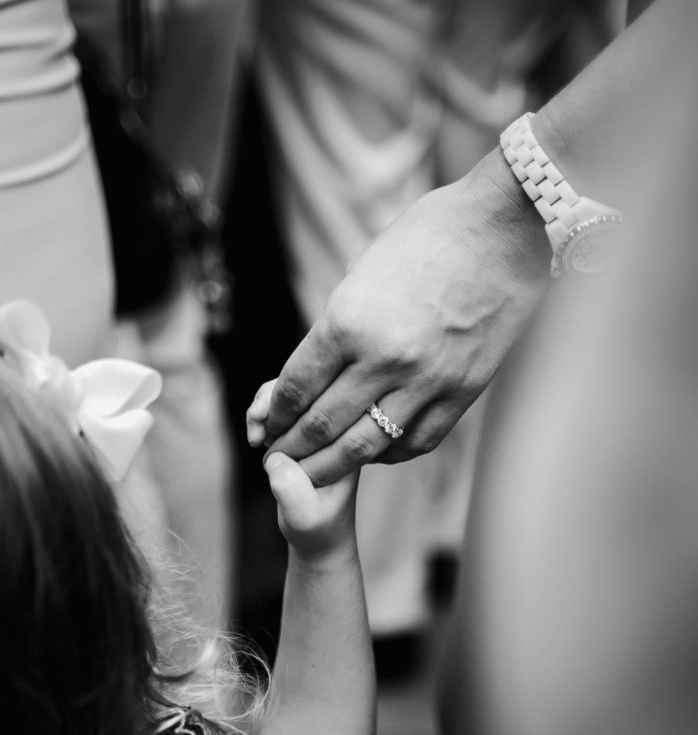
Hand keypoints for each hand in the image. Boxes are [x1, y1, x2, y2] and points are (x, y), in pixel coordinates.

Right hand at [249, 380, 358, 557]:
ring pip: (294, 388)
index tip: (264, 439)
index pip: (328, 398)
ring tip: (254, 434)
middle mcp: (342, 423)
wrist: (318, 532)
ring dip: (266, 404)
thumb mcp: (303, 515)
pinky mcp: (306, 424)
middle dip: (275, 400)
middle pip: (311, 382)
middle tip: (256, 432)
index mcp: (352, 439)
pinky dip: (263, 413)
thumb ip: (291, 490)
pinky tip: (255, 436)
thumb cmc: (316, 524)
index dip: (288, 407)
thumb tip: (274, 459)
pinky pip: (283, 403)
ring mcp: (324, 422)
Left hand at [262, 150, 546, 484]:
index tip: (266, 426)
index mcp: (347, 321)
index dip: (274, 414)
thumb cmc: (429, 234)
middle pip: (321, 425)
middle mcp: (382, 358)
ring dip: (330, 466)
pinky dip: (388, 455)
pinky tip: (374, 454)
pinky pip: (415, 443)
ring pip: (364, 447)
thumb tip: (313, 373)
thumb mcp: (362, 272)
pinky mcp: (463, 392)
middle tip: (279, 459)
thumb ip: (337, 327)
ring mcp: (426, 380)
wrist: (507, 223)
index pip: (295, 388)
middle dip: (292, 448)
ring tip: (314, 473)